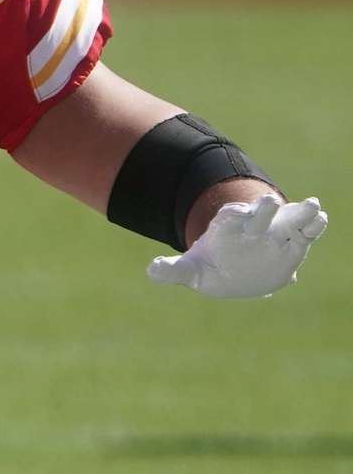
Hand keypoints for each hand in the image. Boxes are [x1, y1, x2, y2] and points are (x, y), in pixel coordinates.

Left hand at [148, 193, 326, 298]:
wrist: (237, 270)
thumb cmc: (213, 267)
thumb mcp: (191, 271)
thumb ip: (173, 271)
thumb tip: (152, 270)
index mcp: (226, 230)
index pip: (227, 218)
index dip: (231, 215)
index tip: (234, 214)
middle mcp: (253, 226)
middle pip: (258, 213)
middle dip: (262, 208)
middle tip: (268, 202)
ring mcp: (276, 231)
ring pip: (288, 217)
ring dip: (300, 211)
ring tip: (313, 206)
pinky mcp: (294, 240)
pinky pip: (307, 230)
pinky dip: (315, 224)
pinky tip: (321, 219)